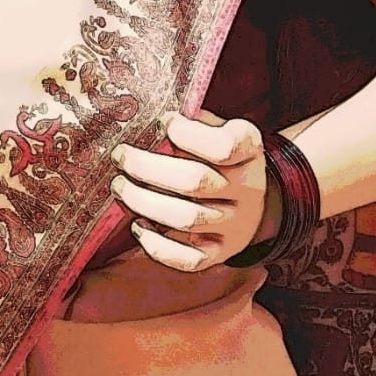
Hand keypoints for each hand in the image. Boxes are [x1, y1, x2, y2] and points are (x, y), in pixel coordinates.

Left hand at [109, 109, 274, 272]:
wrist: (255, 199)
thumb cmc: (222, 153)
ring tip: (120, 186)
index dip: (189, 135)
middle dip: (148, 168)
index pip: (223, 146)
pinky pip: (189, 259)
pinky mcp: (219, 253)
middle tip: (120, 156)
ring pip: (187, 220)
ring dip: (144, 203)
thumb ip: (192, 121)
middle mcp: (247, 189)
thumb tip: (150, 116)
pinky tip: (138, 226)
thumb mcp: (219, 126)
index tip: (162, 123)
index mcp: (249, 149)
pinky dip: (159, 247)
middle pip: (195, 182)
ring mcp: (234, 225)